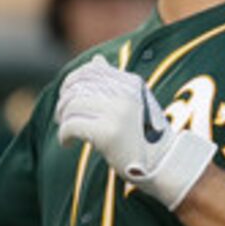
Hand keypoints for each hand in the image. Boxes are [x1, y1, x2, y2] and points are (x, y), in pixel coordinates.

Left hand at [54, 57, 214, 208]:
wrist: (162, 165)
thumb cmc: (144, 136)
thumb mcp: (133, 103)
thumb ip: (114, 82)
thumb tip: (95, 60)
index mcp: (131, 83)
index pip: (91, 70)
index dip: (71, 81)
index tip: (66, 97)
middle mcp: (125, 94)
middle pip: (78, 87)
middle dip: (63, 102)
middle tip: (61, 117)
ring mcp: (118, 113)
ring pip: (72, 106)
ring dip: (63, 120)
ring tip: (66, 132)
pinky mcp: (108, 134)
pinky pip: (72, 126)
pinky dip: (64, 135)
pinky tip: (67, 143)